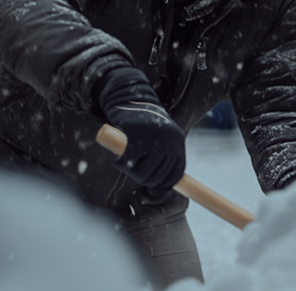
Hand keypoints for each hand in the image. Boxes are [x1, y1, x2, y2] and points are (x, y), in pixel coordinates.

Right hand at [96, 67, 184, 201]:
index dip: (162, 188)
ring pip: (142, 173)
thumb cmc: (145, 125)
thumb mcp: (160, 141)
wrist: (132, 98)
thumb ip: (163, 161)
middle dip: (142, 180)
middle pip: (156, 177)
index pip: (174, 176)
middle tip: (133, 171)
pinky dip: (120, 164)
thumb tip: (158, 196)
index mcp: (178, 143)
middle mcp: (169, 142)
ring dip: (131, 173)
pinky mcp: (136, 135)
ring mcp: (154, 139)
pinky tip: (117, 161)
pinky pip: (127, 162)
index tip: (150, 194)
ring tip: (126, 164)